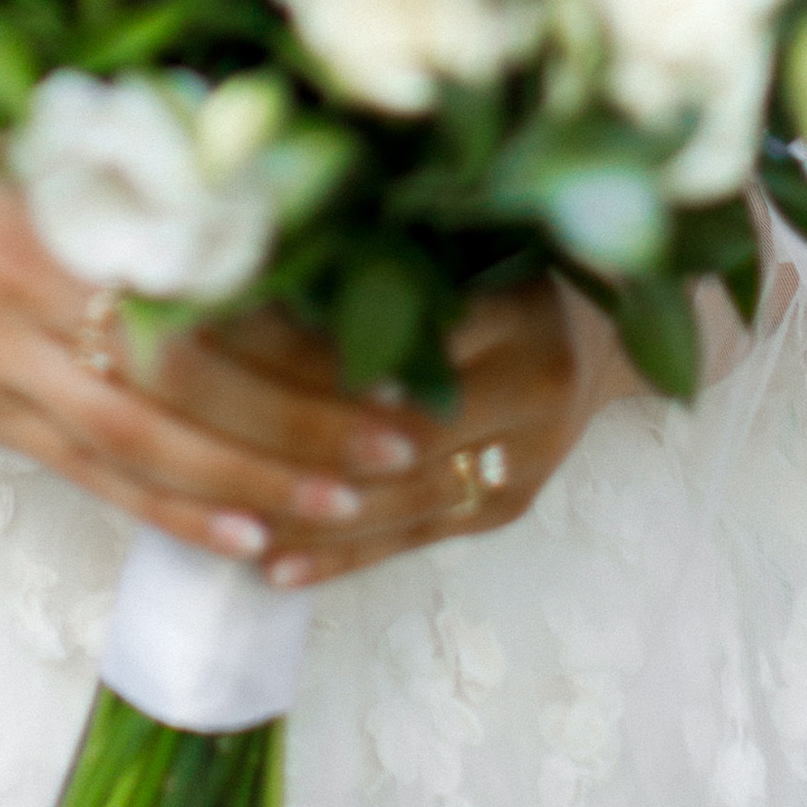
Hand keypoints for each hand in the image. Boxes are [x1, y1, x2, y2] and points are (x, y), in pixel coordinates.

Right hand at [0, 94, 430, 567]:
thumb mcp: (41, 125)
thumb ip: (142, 170)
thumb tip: (279, 198)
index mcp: (46, 226)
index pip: (193, 304)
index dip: (295, 340)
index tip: (386, 352)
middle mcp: (20, 312)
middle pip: (180, 391)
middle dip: (297, 428)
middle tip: (397, 447)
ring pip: (141, 451)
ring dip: (250, 484)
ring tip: (347, 507)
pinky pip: (89, 478)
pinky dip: (171, 514)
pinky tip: (244, 538)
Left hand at [143, 284, 633, 590]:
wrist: (610, 329)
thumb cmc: (516, 259)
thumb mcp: (465, 238)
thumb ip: (386, 258)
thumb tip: (258, 259)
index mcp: (518, 313)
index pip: (398, 344)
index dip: (309, 353)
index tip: (219, 347)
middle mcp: (529, 394)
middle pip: (392, 434)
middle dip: (291, 440)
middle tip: (197, 437)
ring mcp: (519, 464)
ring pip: (394, 502)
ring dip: (303, 513)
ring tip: (216, 513)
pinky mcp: (502, 511)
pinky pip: (411, 543)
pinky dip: (339, 557)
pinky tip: (272, 567)